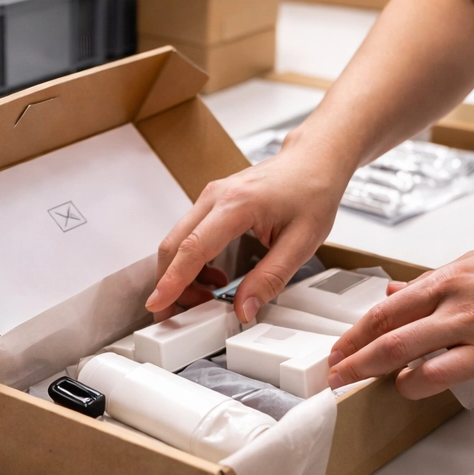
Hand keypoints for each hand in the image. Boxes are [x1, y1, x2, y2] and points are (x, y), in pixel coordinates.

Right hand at [146, 136, 350, 321]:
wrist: (314, 160)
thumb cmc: (312, 190)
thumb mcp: (302, 242)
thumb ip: (270, 278)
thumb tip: (244, 307)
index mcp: (237, 204)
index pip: (194, 248)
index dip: (174, 280)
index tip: (159, 303)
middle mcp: (216, 196)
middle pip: (174, 245)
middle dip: (169, 284)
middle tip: (176, 315)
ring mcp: (210, 196)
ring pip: (178, 241)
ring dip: (181, 274)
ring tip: (206, 299)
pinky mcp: (212, 202)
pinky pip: (189, 234)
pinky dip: (192, 261)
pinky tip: (214, 277)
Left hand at [325, 248, 473, 397]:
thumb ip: (434, 283)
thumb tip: (395, 292)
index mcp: (450, 277)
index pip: (388, 306)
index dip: (356, 330)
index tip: (339, 346)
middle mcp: (455, 298)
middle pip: (386, 328)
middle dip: (352, 353)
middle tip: (332, 371)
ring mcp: (472, 326)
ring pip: (405, 349)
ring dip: (372, 369)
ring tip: (353, 383)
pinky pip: (441, 372)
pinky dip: (416, 381)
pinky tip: (405, 387)